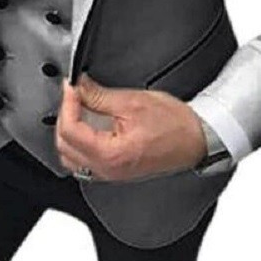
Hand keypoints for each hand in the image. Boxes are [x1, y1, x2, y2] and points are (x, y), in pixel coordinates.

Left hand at [55, 73, 207, 181]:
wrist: (195, 139)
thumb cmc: (175, 125)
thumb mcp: (133, 102)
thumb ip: (99, 95)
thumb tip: (79, 87)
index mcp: (110, 154)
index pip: (70, 130)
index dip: (68, 103)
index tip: (72, 87)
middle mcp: (106, 169)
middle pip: (64, 144)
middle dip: (66, 116)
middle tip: (75, 94)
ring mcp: (109, 173)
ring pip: (70, 156)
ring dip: (69, 131)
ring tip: (79, 108)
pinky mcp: (114, 171)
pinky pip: (83, 161)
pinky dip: (79, 143)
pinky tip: (88, 126)